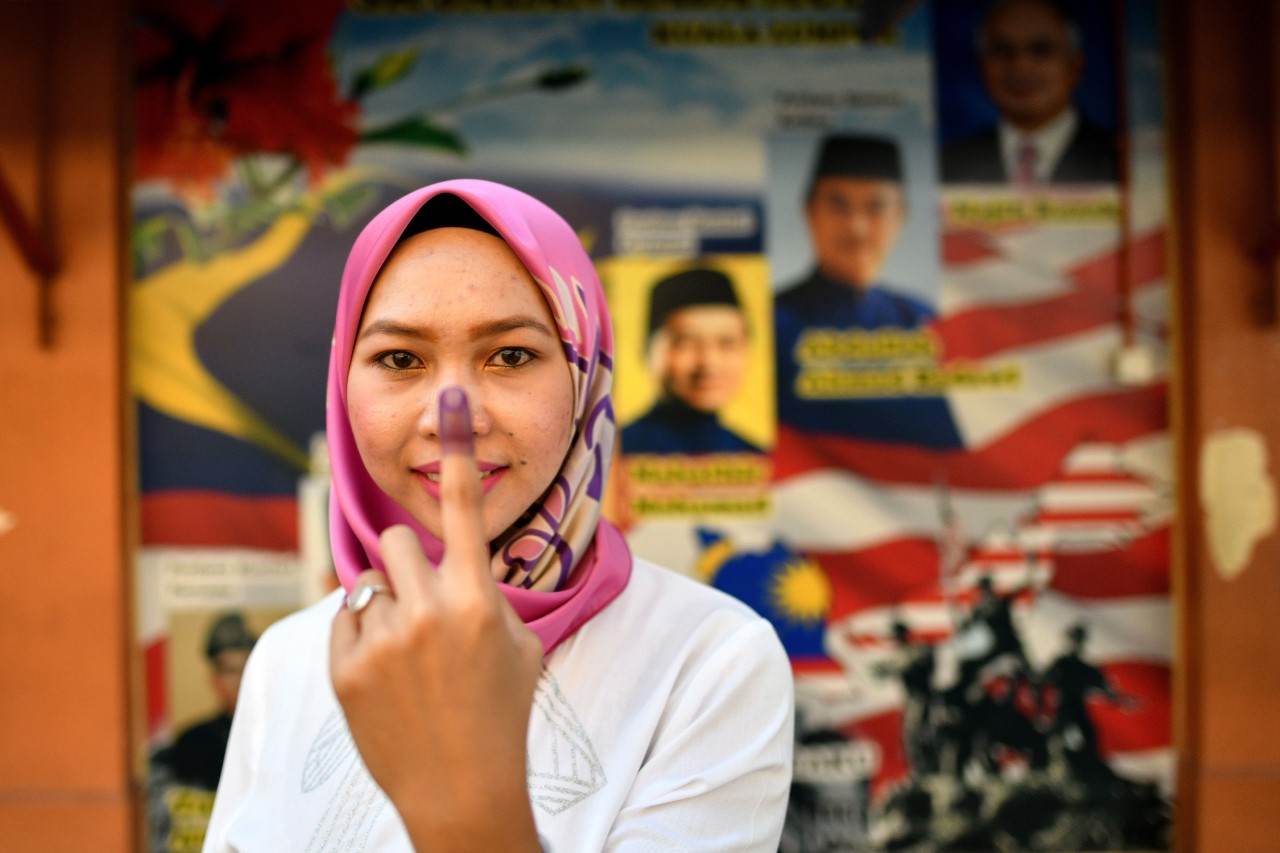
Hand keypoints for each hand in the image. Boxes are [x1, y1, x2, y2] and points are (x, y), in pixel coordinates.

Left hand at [330, 386, 543, 851]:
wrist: (463, 791)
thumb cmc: (501, 713)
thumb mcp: (519, 647)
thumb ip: (487, 595)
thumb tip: (456, 565)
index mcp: (479, 601)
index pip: (465, 509)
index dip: (458, 447)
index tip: (451, 395)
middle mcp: (429, 612)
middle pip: (397, 541)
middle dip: (408, 563)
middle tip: (423, 603)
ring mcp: (383, 641)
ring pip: (369, 583)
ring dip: (387, 605)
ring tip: (408, 655)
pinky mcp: (345, 669)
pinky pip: (345, 620)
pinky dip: (362, 638)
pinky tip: (386, 677)